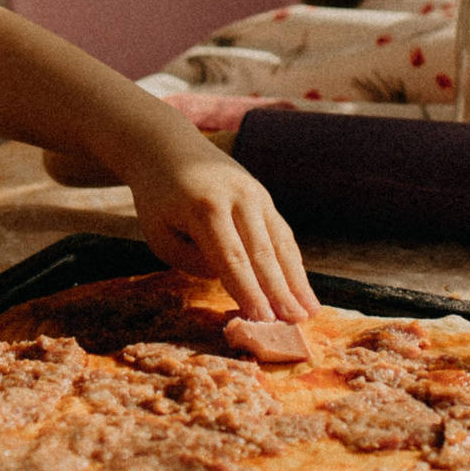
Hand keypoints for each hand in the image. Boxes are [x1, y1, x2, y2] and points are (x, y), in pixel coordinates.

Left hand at [121, 132, 318, 324]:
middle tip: (296, 322)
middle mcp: (238, 197)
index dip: (249, 291)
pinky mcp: (264, 197)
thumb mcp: (160, 234)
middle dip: (280, 291)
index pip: (231, 258)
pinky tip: (302, 288)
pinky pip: (282, 233)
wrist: (169, 148)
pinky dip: (293, 263)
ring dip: (297, 280)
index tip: (262, 319)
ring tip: (310, 311)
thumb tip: (234, 281)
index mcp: (206, 207)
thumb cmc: (159, 199)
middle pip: (262, 252)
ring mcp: (256, 194)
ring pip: (280, 243)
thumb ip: (193, 261)